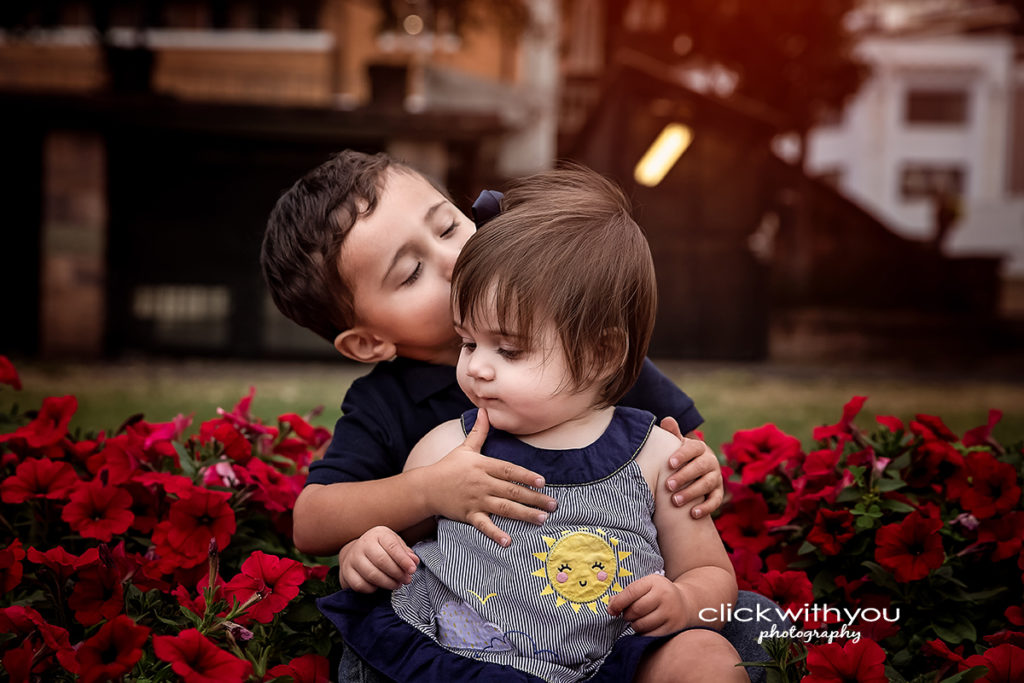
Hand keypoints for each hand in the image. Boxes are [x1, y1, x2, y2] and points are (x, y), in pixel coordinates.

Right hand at [338, 526, 418, 592]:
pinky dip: (373, 589)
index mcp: (378, 534)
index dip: (403, 560)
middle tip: (407, 580)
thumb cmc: (382, 549)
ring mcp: (353, 558)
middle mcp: (363, 544)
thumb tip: (414, 562)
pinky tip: (380, 586)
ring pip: (372, 575)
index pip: (392, 546)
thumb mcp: (395, 545)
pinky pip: (361, 585)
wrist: (357, 552)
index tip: (412, 570)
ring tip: (397, 584)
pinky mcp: (347, 572)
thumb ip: (406, 553)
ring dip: (388, 583)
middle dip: (397, 573)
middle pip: (382, 561)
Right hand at [426, 408, 556, 546]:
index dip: (526, 476)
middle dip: (534, 498)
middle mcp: (482, 483)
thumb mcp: (465, 447)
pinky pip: (484, 526)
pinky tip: (509, 541)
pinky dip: (496, 534)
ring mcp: (475, 500)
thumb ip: (479, 431)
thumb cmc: (448, 466)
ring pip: (504, 508)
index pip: (509, 471)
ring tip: (542, 519)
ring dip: (524, 514)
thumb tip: (484, 410)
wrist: (426, 487)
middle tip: (553, 505)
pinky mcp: (468, 515)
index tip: (542, 482)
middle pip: (512, 491)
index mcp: (483, 466)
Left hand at [606, 574, 688, 635]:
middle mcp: (664, 596)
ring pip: (641, 624)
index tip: (611, 610)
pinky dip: (643, 634)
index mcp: (654, 582)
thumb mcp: (645, 586)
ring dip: (634, 625)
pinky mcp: (673, 628)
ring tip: (639, 620)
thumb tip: (611, 608)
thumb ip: (627, 594)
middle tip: (629, 614)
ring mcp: (670, 613)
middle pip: (635, 610)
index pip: (631, 592)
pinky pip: (650, 636)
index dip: (617, 603)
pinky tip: (646, 627)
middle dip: (627, 615)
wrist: (685, 602)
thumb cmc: (658, 594)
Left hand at [660, 417, 723, 518]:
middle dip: (684, 476)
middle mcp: (711, 462)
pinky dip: (705, 508)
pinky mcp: (718, 493)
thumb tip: (667, 420)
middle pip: (701, 467)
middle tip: (667, 485)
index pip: (694, 448)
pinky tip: (692, 514)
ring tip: (674, 501)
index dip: (682, 455)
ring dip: (691, 493)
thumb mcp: (676, 446)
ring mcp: (716, 478)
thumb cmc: (680, 458)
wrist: (693, 474)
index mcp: (700, 448)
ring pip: (707, 485)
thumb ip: (673, 434)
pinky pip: (715, 501)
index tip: (669, 463)